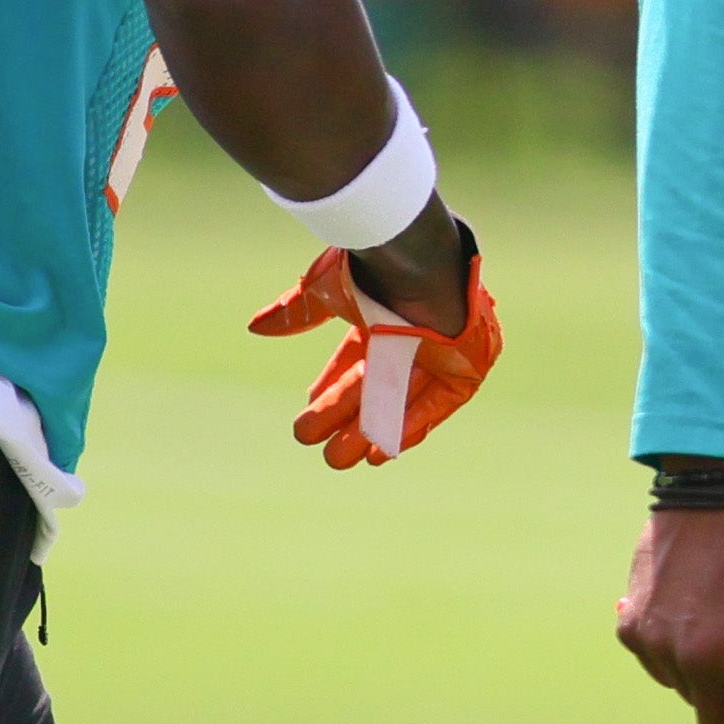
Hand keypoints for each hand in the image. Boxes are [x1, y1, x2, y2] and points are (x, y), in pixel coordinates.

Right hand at [250, 237, 502, 465]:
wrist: (421, 266)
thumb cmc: (375, 269)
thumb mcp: (325, 290)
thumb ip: (297, 313)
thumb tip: (255, 327)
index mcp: (384, 313)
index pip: (357, 358)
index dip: (333, 386)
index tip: (309, 409)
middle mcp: (414, 333)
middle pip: (377, 385)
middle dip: (346, 417)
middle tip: (319, 448)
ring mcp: (442, 350)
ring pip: (404, 400)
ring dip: (373, 430)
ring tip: (340, 458)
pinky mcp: (467, 365)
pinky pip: (440, 404)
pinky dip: (413, 426)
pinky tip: (380, 451)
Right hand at [617, 500, 723, 723]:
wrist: (722, 493)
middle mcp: (702, 662)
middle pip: (716, 723)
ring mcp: (662, 646)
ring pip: (686, 693)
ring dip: (706, 673)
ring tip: (723, 616)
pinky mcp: (632, 627)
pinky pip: (657, 663)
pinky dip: (675, 648)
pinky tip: (692, 605)